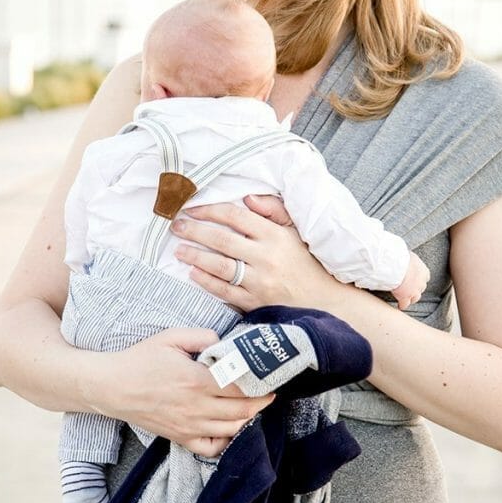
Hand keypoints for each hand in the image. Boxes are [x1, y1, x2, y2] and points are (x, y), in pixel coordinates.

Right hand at [80, 326, 275, 455]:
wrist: (112, 387)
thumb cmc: (140, 360)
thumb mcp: (171, 337)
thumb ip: (202, 336)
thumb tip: (224, 342)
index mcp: (196, 381)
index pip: (240, 387)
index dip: (259, 384)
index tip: (269, 377)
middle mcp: (196, 407)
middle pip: (242, 410)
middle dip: (261, 402)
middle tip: (269, 392)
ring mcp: (189, 426)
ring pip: (232, 430)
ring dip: (248, 419)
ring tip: (254, 407)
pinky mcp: (180, 438)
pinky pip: (211, 449)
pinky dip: (227, 442)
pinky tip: (231, 430)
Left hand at [169, 194, 336, 310]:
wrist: (325, 302)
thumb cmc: (307, 263)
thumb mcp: (296, 231)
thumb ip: (273, 210)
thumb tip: (246, 198)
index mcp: (275, 235)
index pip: (236, 216)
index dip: (210, 210)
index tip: (192, 209)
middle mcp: (267, 257)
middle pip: (222, 240)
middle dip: (194, 231)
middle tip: (176, 226)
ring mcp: (260, 282)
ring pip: (220, 266)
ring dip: (195, 256)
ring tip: (179, 250)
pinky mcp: (255, 304)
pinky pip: (225, 292)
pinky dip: (206, 282)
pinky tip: (193, 273)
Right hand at [391, 251, 429, 309]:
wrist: (396, 265)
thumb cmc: (400, 257)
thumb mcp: (409, 255)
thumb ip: (410, 258)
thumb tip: (405, 253)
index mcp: (424, 271)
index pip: (426, 277)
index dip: (420, 279)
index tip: (415, 278)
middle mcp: (421, 282)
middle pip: (422, 288)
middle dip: (416, 288)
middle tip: (410, 288)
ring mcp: (414, 291)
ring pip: (415, 298)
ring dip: (411, 298)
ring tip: (406, 298)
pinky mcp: (405, 297)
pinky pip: (404, 304)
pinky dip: (402, 305)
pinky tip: (399, 305)